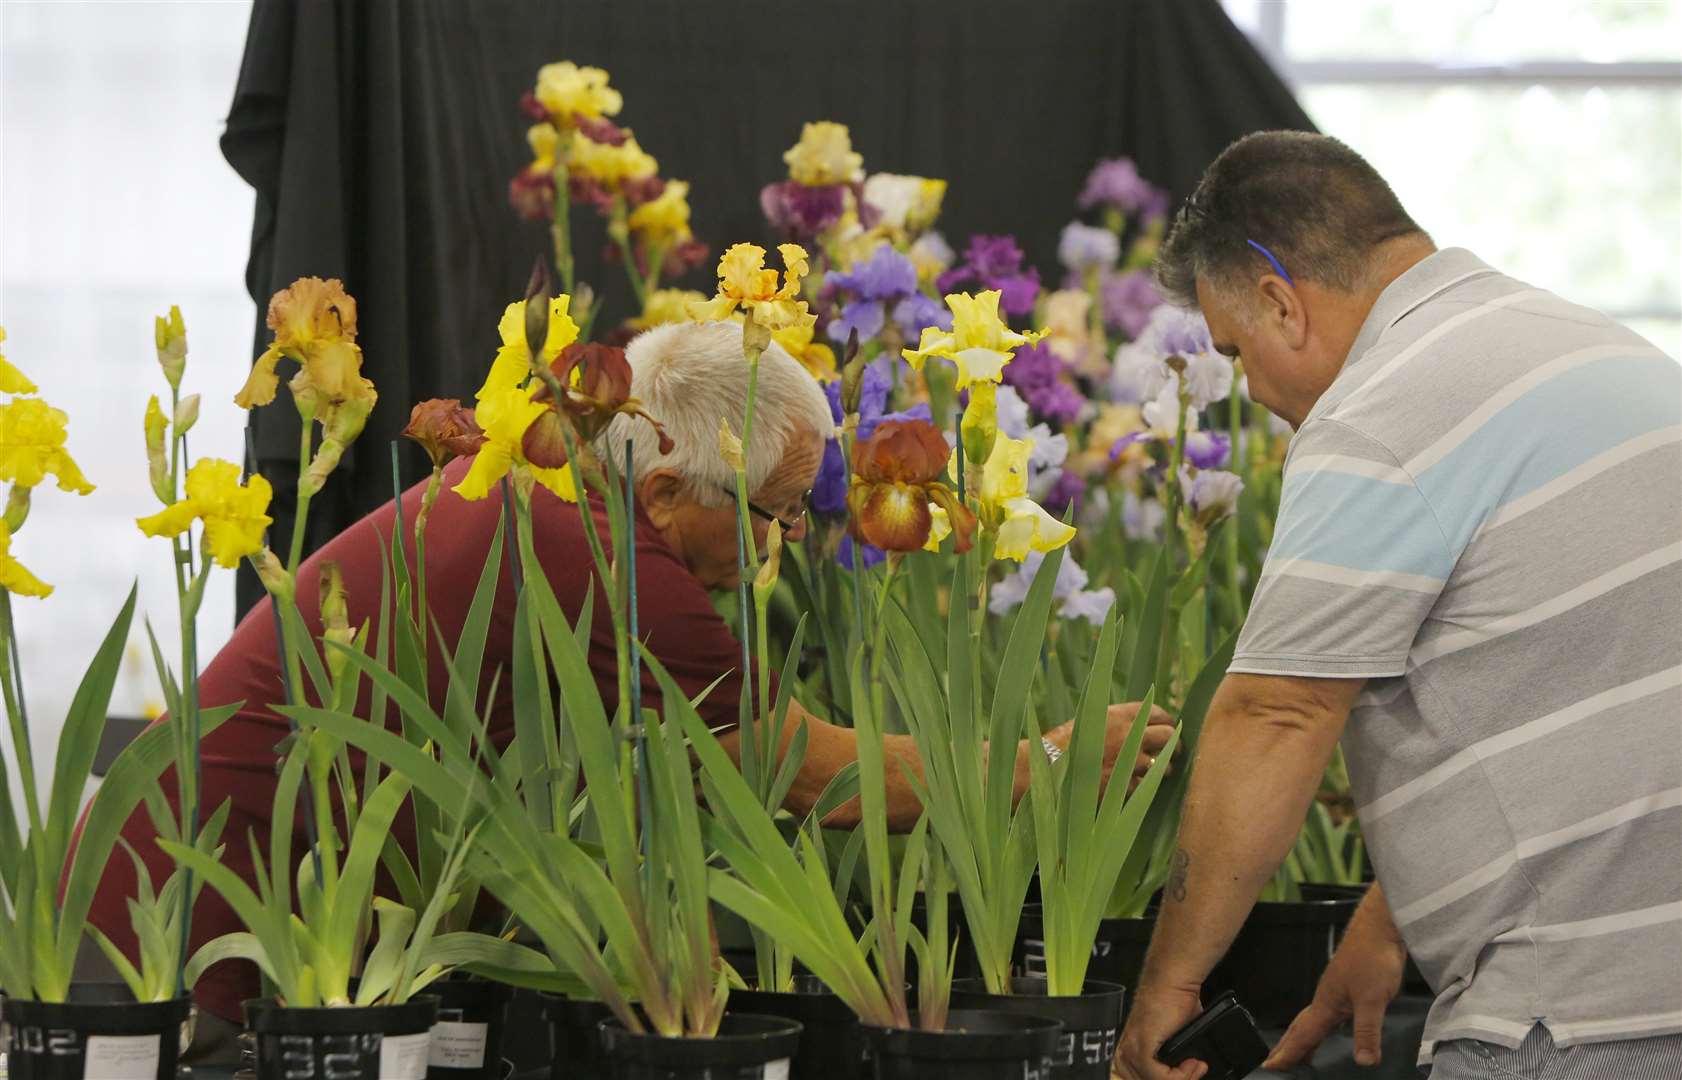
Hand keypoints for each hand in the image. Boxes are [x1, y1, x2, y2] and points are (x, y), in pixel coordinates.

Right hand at [1061, 702, 1174, 792]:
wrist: (1050, 767)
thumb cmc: (1065, 741)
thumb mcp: (1091, 719)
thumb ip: (1117, 721)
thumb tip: (1137, 723)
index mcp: (1121, 716)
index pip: (1159, 714)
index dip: (1166, 721)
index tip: (1166, 726)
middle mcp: (1131, 737)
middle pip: (1169, 737)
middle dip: (1174, 744)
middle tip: (1173, 750)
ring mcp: (1131, 763)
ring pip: (1164, 766)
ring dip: (1162, 768)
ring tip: (1155, 770)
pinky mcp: (1126, 786)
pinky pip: (1146, 785)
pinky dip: (1143, 785)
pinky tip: (1135, 784)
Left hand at [1113, 984, 1206, 1079]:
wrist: (1173, 979)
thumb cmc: (1174, 999)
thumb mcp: (1174, 1034)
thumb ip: (1174, 1055)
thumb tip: (1190, 1068)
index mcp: (1130, 1049)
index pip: (1137, 1079)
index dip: (1167, 1079)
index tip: (1187, 1074)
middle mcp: (1127, 1051)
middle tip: (1195, 1072)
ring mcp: (1132, 1049)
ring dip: (1181, 1079)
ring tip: (1195, 1066)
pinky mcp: (1142, 1046)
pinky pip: (1158, 1077)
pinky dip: (1180, 1076)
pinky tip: (1192, 1064)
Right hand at [1263, 906, 1406, 1069]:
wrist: (1380, 927)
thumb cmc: (1372, 956)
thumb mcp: (1373, 1000)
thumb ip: (1367, 1031)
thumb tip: (1363, 1062)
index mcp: (1326, 1003)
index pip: (1302, 1034)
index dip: (1287, 1053)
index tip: (1269, 1067)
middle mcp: (1326, 998)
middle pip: (1302, 1027)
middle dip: (1289, 1046)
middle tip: (1276, 1062)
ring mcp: (1336, 990)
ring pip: (1315, 1020)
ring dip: (1305, 1037)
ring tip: (1302, 1053)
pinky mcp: (1349, 985)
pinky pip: (1329, 1013)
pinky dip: (1323, 1026)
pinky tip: (1334, 1028)